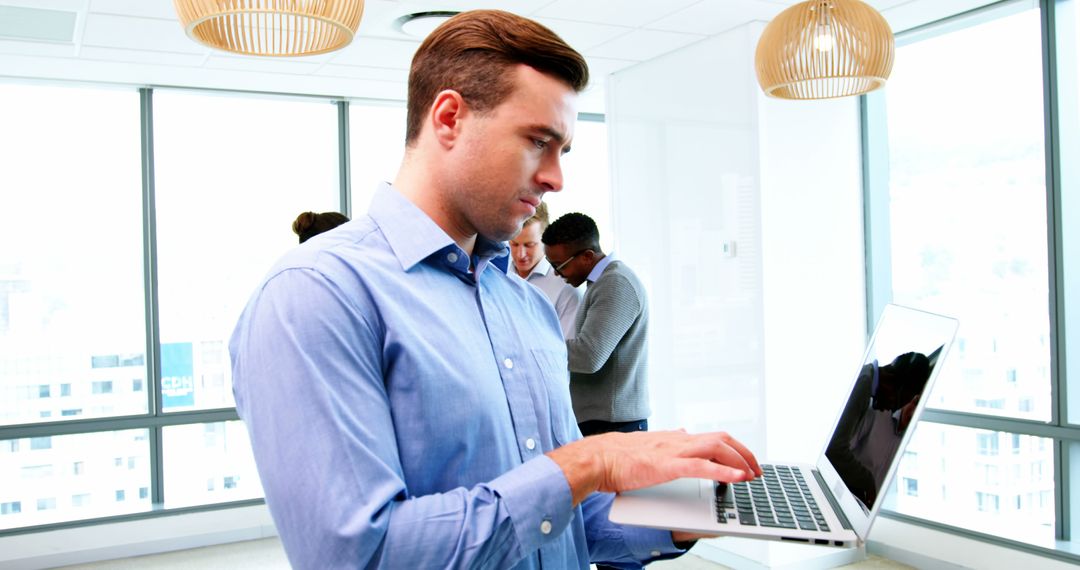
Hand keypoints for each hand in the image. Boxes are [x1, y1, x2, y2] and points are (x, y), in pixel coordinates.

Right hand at [546, 430, 760, 505]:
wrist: (597, 458)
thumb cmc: (617, 455)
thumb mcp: (648, 445)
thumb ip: (668, 440)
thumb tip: (683, 432)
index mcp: (675, 438)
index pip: (713, 437)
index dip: (734, 448)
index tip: (746, 461)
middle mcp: (678, 440)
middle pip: (722, 438)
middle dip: (744, 453)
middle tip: (757, 470)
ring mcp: (673, 451)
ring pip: (716, 447)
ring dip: (739, 460)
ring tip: (751, 474)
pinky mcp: (667, 465)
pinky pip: (701, 466)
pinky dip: (723, 472)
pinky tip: (737, 478)